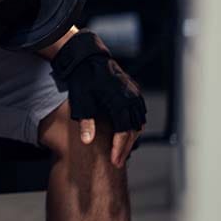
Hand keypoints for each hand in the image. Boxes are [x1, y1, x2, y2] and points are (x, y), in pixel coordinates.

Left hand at [52, 31, 146, 167]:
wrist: (88, 58)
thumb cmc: (83, 79)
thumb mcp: (81, 101)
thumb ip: (86, 122)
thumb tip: (87, 141)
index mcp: (120, 101)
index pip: (124, 132)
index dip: (119, 148)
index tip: (115, 161)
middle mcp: (132, 98)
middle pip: (134, 130)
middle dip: (125, 147)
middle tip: (117, 161)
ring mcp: (135, 94)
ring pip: (139, 122)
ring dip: (131, 137)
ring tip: (120, 150)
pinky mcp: (133, 91)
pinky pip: (139, 113)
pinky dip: (133, 125)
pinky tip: (125, 133)